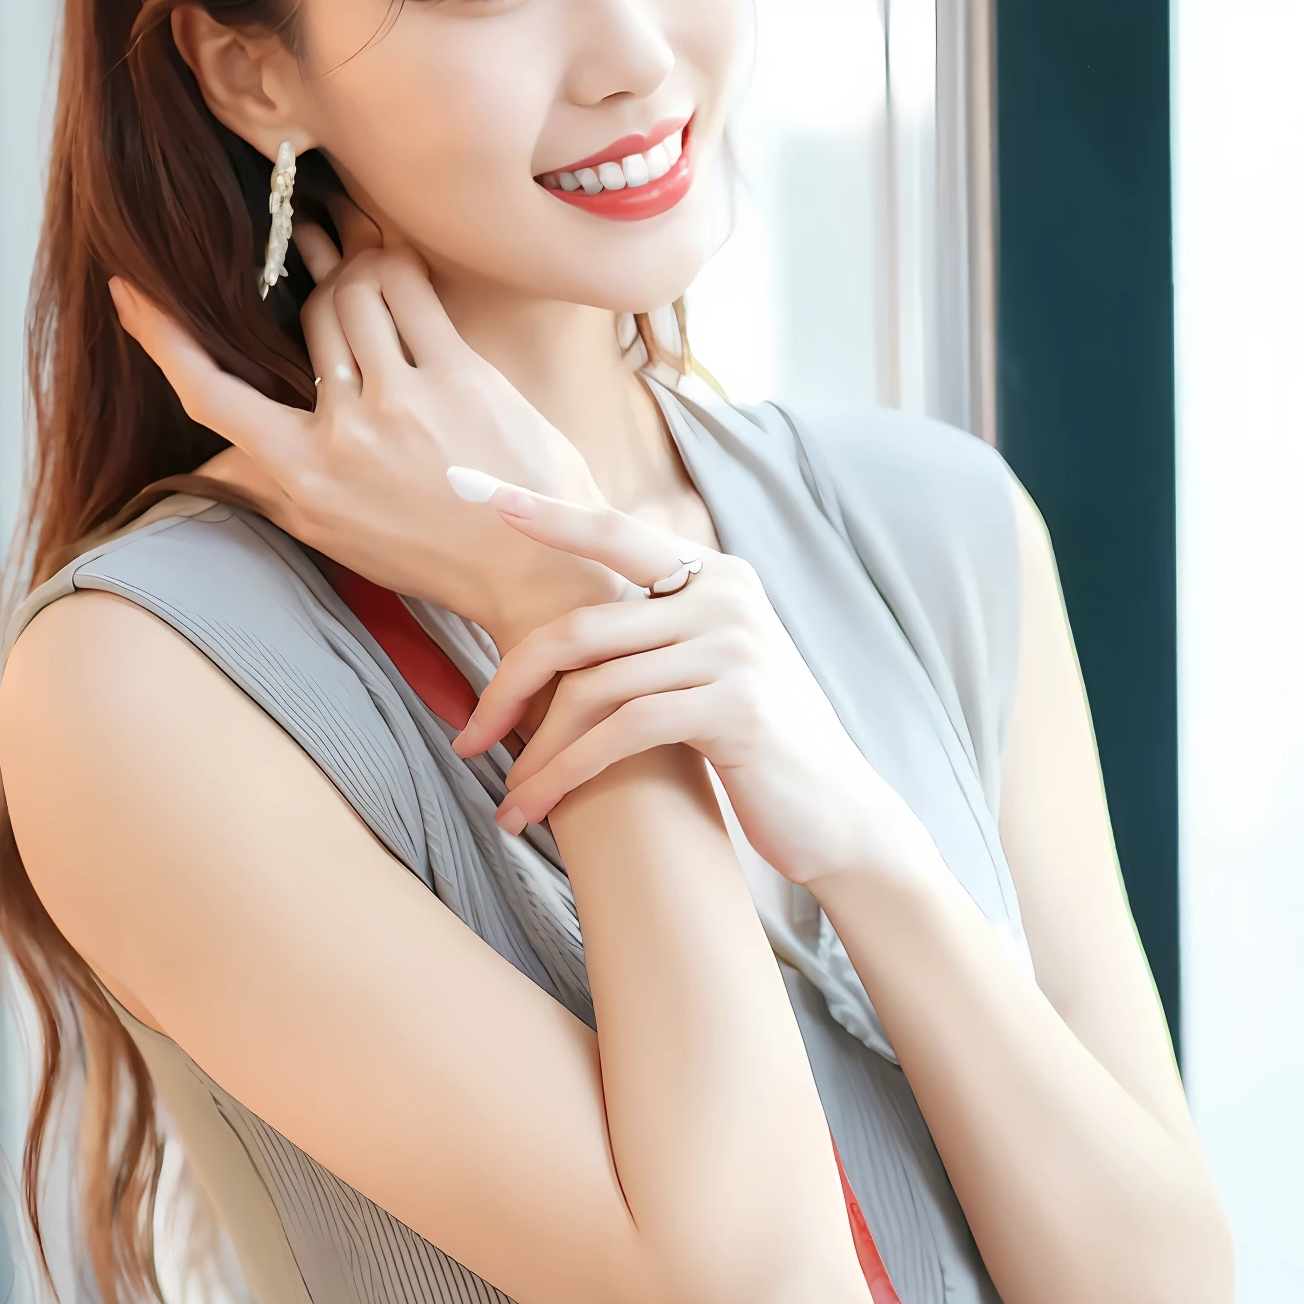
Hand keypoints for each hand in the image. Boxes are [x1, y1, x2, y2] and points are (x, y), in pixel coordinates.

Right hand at [109, 214, 623, 648]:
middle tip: (315, 237)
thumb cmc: (434, 553)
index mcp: (303, 477)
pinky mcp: (460, 376)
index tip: (130, 291)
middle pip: (306, 319)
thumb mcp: (335, 535)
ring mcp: (402, 401)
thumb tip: (214, 468)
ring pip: (355, 291)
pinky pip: (411, 289)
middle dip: (314, 274)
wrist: (534, 572)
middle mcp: (344, 434)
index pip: (212, 396)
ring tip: (365, 250)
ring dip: (359, 263)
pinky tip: (399, 258)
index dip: (163, 339)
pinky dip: (399, 263)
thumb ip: (275, 489)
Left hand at [450, 484, 934, 886]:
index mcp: (715, 574)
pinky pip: (623, 732)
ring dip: (537, 755)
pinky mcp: (736, 707)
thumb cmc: (753, 745)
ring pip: (593, 688)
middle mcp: (726, 596)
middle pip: (581, 628)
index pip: (611, 531)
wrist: (836, 812)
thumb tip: (564, 630)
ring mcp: (734, 648)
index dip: (543, 512)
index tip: (472, 491)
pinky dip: (568, 773)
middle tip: (467, 737)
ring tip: (508, 802)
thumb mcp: (707, 666)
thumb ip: (653, 632)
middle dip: (509, 686)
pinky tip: (537, 807)